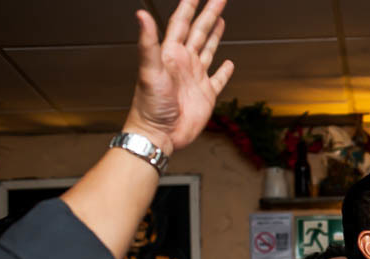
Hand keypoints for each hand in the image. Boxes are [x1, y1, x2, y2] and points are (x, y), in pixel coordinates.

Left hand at [122, 0, 234, 155]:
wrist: (159, 134)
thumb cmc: (150, 106)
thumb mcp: (149, 71)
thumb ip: (148, 43)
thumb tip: (141, 15)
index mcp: (171, 54)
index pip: (181, 23)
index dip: (189, 6)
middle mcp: (184, 62)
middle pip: (199, 31)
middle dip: (209, 13)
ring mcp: (195, 78)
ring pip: (208, 49)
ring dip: (214, 34)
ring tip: (221, 20)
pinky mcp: (205, 95)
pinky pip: (218, 79)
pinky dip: (224, 71)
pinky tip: (228, 63)